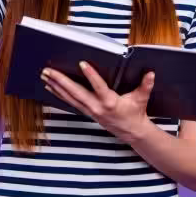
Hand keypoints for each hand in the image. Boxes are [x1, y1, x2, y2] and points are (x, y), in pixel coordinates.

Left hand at [41, 61, 155, 143]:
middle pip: (76, 93)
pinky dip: (60, 94)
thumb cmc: (136, 113)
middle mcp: (97, 107)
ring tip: (45, 76)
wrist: (132, 132)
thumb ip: (146, 85)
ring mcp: (90, 111)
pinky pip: (70, 102)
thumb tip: (150, 73)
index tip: (82, 64)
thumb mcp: (142, 98)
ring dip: (56, 86)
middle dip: (61, 81)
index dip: (91, 75)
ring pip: (70, 97)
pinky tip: (51, 87)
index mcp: (111, 102)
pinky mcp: (87, 112)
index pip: (99, 87)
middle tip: (49, 71)